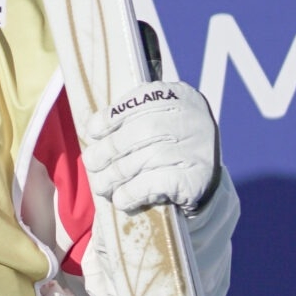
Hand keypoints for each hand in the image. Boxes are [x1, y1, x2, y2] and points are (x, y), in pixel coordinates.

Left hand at [83, 80, 220, 216]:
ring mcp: (197, 148)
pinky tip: (121, 199)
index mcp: (177, 96)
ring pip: (143, 160)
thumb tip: (93, 130)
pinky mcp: (196, 178)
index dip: (111, 117)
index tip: (94, 132)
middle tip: (91, 165)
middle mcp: (191, 118)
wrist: (204, 179)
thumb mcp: (155, 121)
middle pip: (139, 132)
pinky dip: (132, 192)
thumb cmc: (168, 146)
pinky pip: (154, 184)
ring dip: (114, 176)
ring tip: (101, 186)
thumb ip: (130, 119)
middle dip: (108, 151)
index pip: (140, 100)